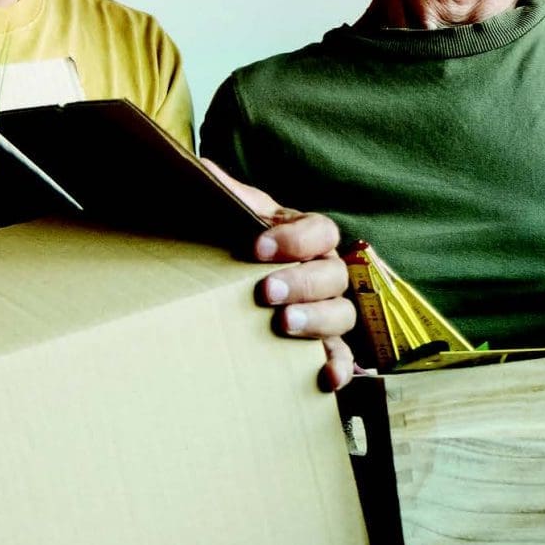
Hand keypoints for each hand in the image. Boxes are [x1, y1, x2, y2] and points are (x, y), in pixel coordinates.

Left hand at [206, 159, 359, 391]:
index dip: (295, 240)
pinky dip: (340, 366)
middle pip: (335, 275)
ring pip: (344, 313)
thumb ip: (225, 194)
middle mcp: (325, 271)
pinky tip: (325, 376)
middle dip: (302, 283)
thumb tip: (201, 168)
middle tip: (265, 291)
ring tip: (284, 325)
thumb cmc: (242, 245)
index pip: (321, 231)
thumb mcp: (236, 217)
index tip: (256, 249)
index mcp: (308, 237)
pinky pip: (344, 355)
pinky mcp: (324, 344)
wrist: (237, 275)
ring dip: (318, 321)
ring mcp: (328, 308)